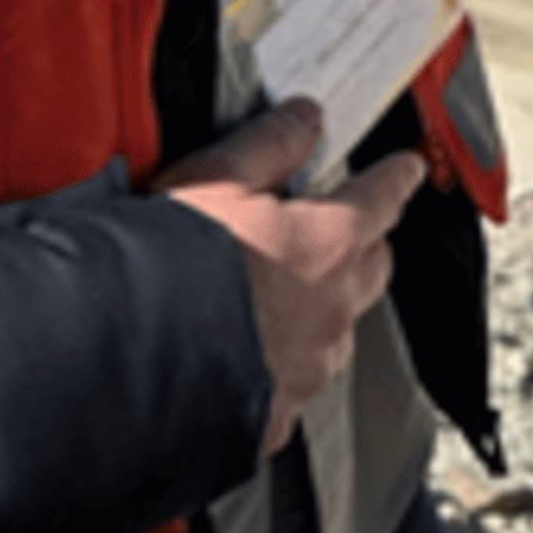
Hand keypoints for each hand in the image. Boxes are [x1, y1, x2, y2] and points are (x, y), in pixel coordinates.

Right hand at [151, 99, 425, 453]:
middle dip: (365, 244)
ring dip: (324, 309)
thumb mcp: (216, 178)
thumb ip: (269, 143)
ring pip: (339, 331)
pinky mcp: (276, 415)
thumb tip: (305, 117)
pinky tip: (250, 355)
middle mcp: (331, 310)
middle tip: (343, 229)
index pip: (382, 198)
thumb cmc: (168, 269)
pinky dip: (283, 366)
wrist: (127, 362)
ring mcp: (307, 369)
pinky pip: (296, 385)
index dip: (396, 178)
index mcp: (327, 244)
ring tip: (284, 297)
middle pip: (372, 267)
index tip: (405, 169)